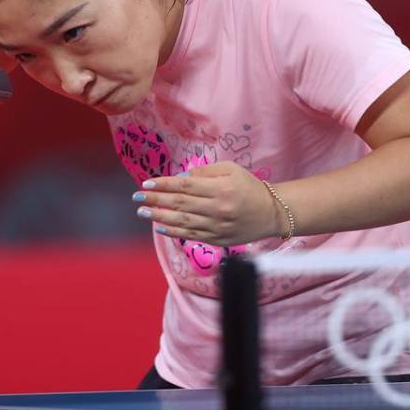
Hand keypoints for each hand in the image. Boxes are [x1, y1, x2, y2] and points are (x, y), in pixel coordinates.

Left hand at [134, 161, 280, 245]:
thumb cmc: (249, 187)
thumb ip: (206, 172)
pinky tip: (159, 226)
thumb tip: (181, 177)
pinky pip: (191, 235)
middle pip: (179, 203)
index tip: (146, 182)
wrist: (271, 213)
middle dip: (155, 199)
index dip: (163, 184)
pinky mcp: (217, 239)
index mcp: (220, 188)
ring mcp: (216, 226)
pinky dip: (173, 231)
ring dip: (158, 216)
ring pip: (182, 221)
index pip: (185, 185)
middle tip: (137, 196)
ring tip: (142, 211)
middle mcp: (217, 208)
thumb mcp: (231, 170)